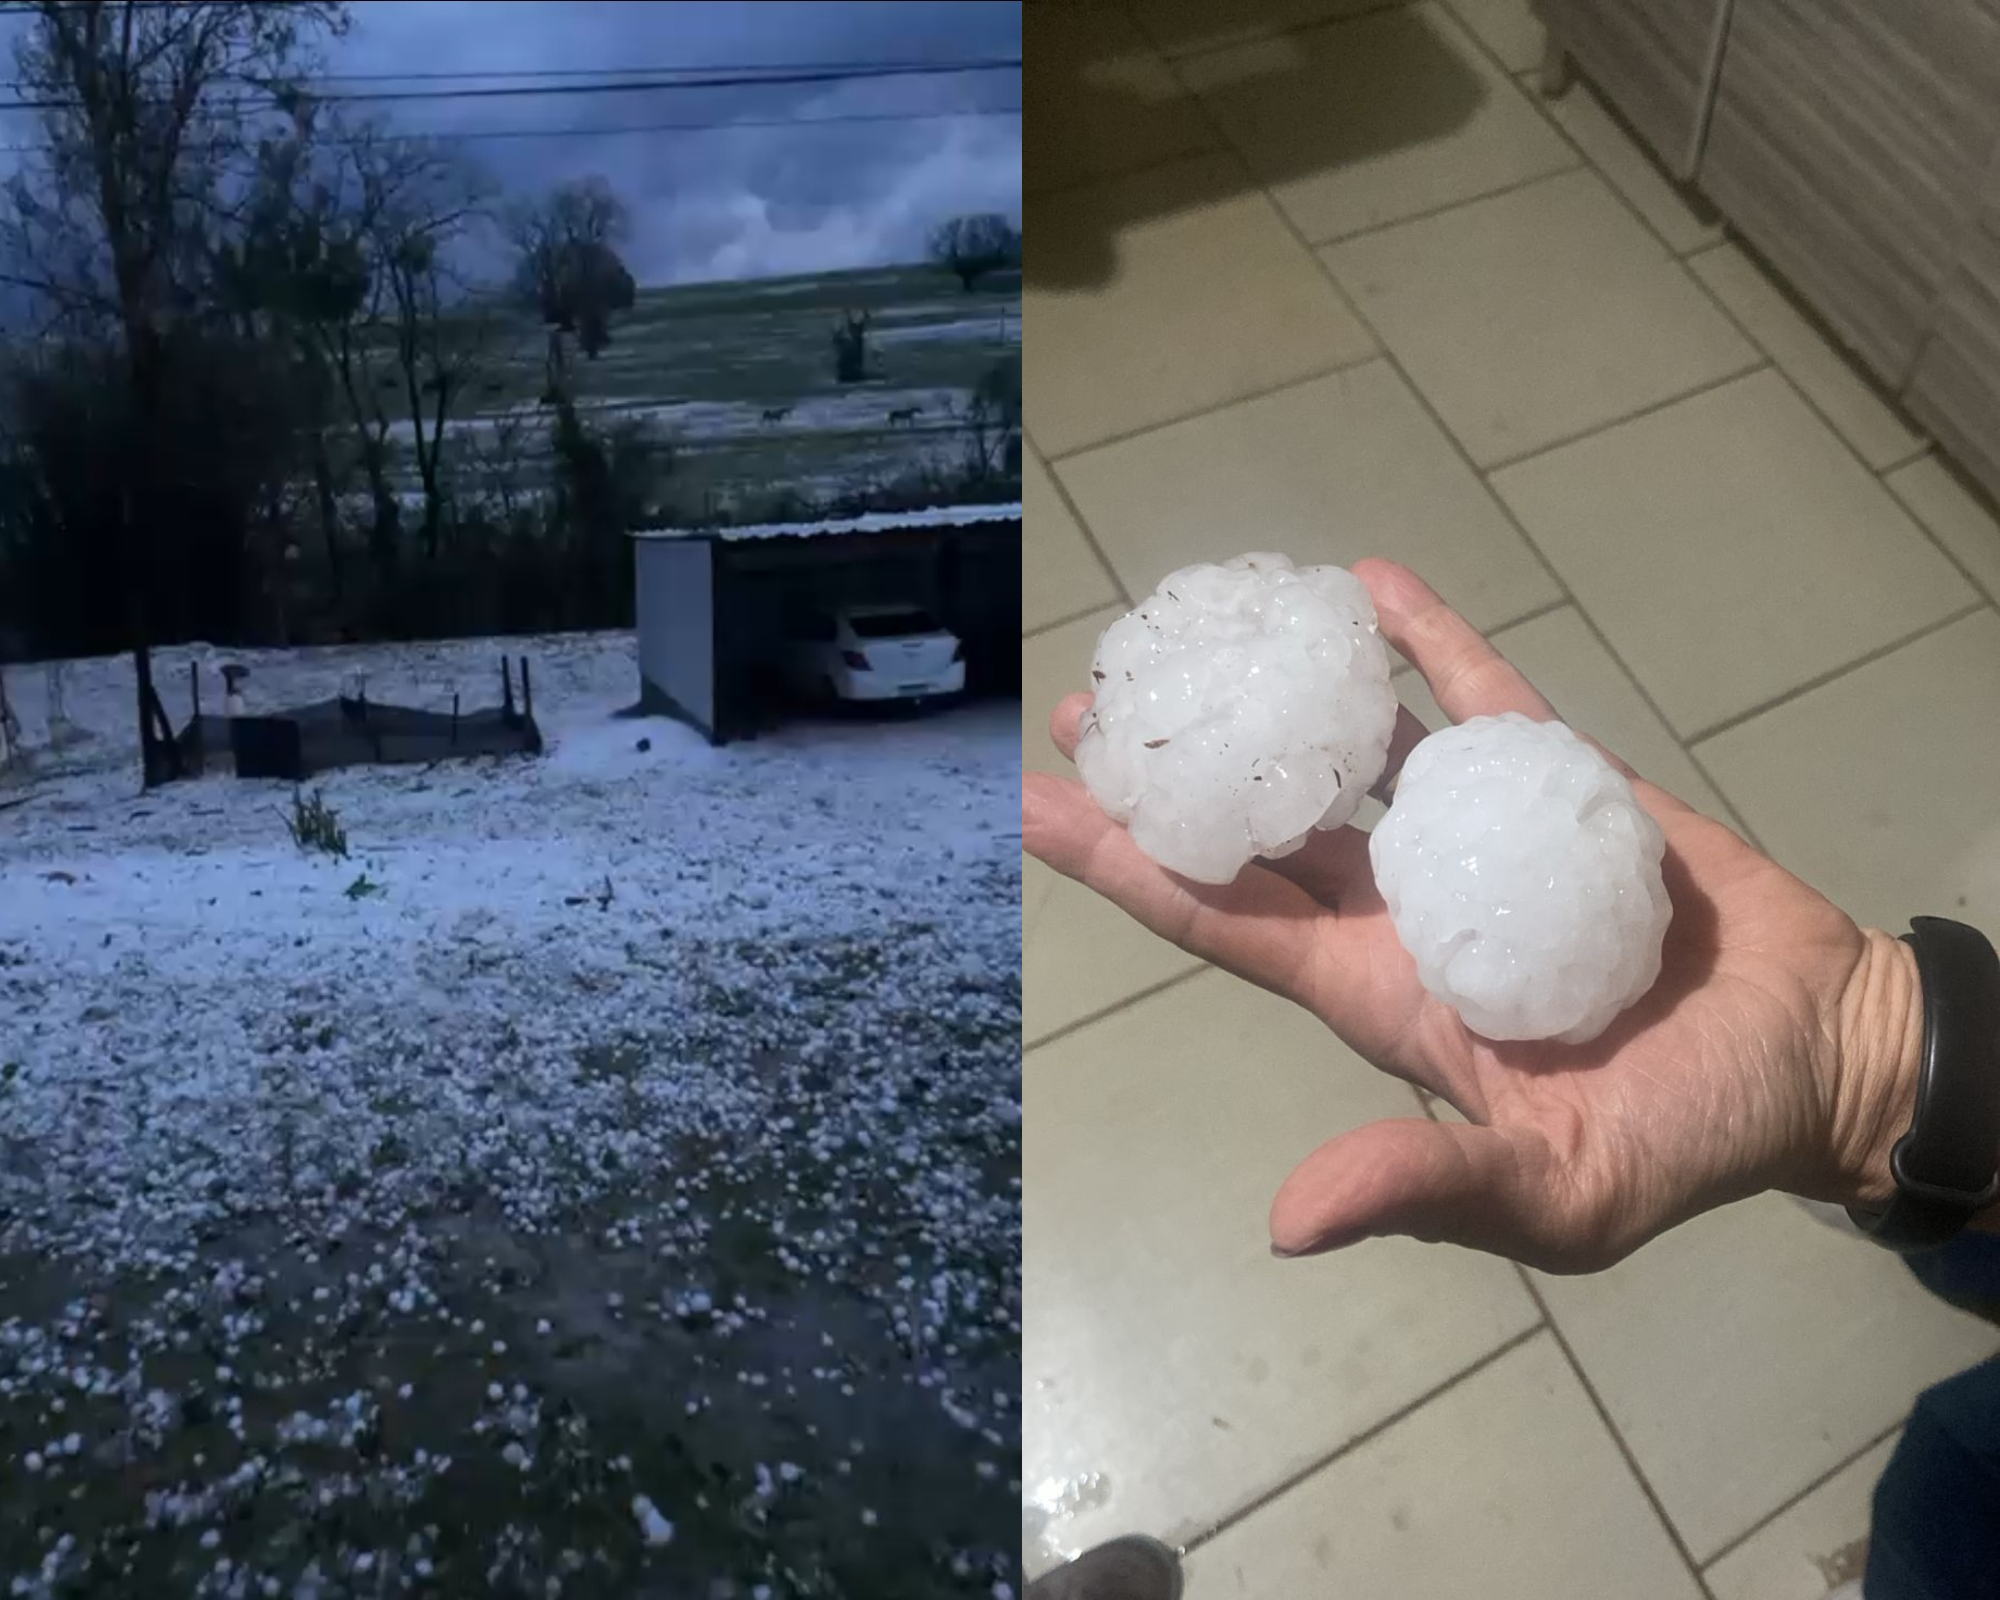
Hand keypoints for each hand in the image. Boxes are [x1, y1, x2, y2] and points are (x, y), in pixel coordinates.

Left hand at [1023, 559, 1923, 1272]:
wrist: (1816, 1055)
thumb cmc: (1684, 1130)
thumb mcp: (1558, 1192)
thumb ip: (1428, 1181)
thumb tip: (1285, 1223)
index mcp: (1372, 989)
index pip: (1218, 918)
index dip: (1121, 865)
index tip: (1026, 804)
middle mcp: (1394, 903)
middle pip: (1252, 823)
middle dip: (1165, 771)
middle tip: (1085, 701)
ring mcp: (1467, 833)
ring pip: (1346, 749)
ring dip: (1277, 693)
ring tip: (1201, 628)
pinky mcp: (1552, 779)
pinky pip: (1477, 697)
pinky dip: (1428, 644)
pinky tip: (1368, 587)